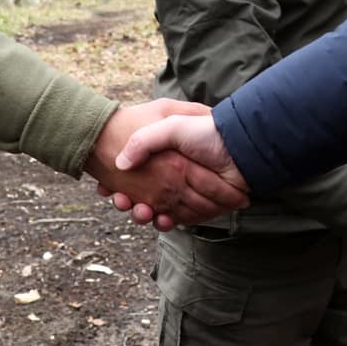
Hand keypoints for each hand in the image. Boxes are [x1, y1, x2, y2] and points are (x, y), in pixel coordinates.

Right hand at [87, 100, 248, 229]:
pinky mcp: (195, 206)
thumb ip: (146, 140)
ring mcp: (181, 191)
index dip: (118, 183)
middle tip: (120, 200)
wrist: (239, 145)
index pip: (135, 173)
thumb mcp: (170, 124)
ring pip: (154, 209)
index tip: (107, 188)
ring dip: (142, 214)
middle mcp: (170, 175)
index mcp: (163, 158)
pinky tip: (160, 219)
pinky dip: (165, 222)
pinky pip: (175, 218)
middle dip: (127, 200)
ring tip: (140, 210)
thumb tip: (121, 164)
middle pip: (140, 194)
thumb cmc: (205, 132)